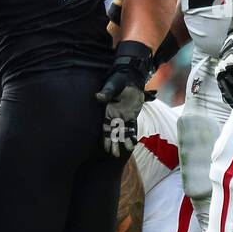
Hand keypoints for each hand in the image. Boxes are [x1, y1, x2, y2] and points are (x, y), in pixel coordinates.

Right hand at [96, 40, 152, 157]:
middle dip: (113, 143)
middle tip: (115, 155)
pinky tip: (133, 143)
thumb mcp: (113, 85)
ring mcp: (122, 116)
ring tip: (126, 150)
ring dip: (123, 141)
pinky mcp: (131, 115)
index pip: (105, 127)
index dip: (105, 137)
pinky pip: (131, 127)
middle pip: (112, 132)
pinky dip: (132, 135)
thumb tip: (99, 96)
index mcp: (107, 110)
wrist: (130, 77)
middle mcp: (113, 116)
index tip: (106, 148)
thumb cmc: (119, 80)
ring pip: (122, 132)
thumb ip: (108, 92)